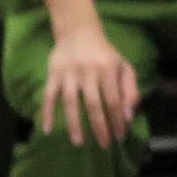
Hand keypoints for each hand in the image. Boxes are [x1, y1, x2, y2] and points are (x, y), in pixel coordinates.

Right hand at [39, 30, 139, 148]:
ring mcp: (69, 73)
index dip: (117, 120)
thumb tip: (128, 115)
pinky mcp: (53, 74)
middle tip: (103, 145)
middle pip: (93, 104)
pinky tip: (47, 129)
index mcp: (108, 69)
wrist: (79, 32)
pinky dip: (47, 112)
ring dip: (74, 123)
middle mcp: (88, 71)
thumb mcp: (123, 66)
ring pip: (71, 102)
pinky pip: (48, 95)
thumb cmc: (105, 54)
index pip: (113, 100)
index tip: (119, 136)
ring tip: (78, 142)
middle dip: (99, 126)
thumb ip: (130, 89)